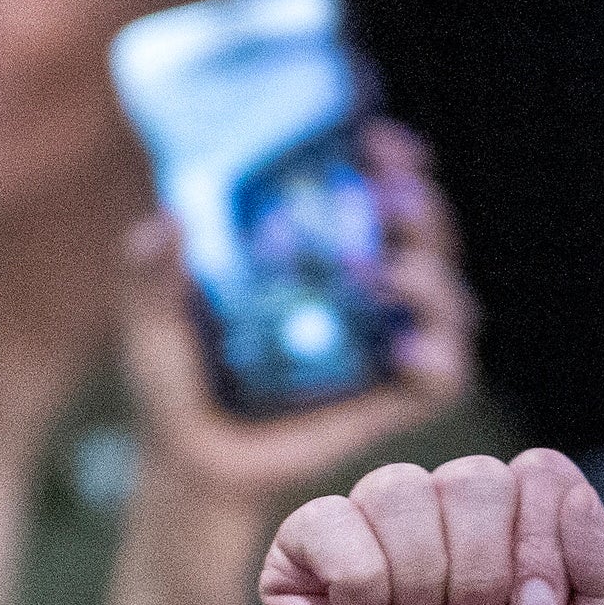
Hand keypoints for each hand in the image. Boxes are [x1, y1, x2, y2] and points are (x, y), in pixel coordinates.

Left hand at [113, 120, 472, 546]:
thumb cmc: (175, 378)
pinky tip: (406, 350)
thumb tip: (170, 220)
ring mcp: (385, 345)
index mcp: (320, 251)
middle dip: (424, 212)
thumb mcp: (152, 318)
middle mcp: (366, 290)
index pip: (376, 190)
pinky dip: (440, 359)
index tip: (376, 140)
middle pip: (427, 236)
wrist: (192, 464)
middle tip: (394, 201)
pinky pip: (442, 377)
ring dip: (435, 280)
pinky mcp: (393, 402)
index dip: (393, 161)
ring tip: (393, 276)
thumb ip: (154, 273)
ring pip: (450, 301)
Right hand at [251, 446, 603, 604]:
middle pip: (476, 479)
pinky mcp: (305, 559)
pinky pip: (330, 519)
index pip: (541, 474)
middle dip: (485, 574)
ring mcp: (374, 533)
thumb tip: (573, 497)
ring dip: (425, 584)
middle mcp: (448, 521)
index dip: (544, 543)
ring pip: (402, 488)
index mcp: (519, 533)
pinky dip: (360, 585)